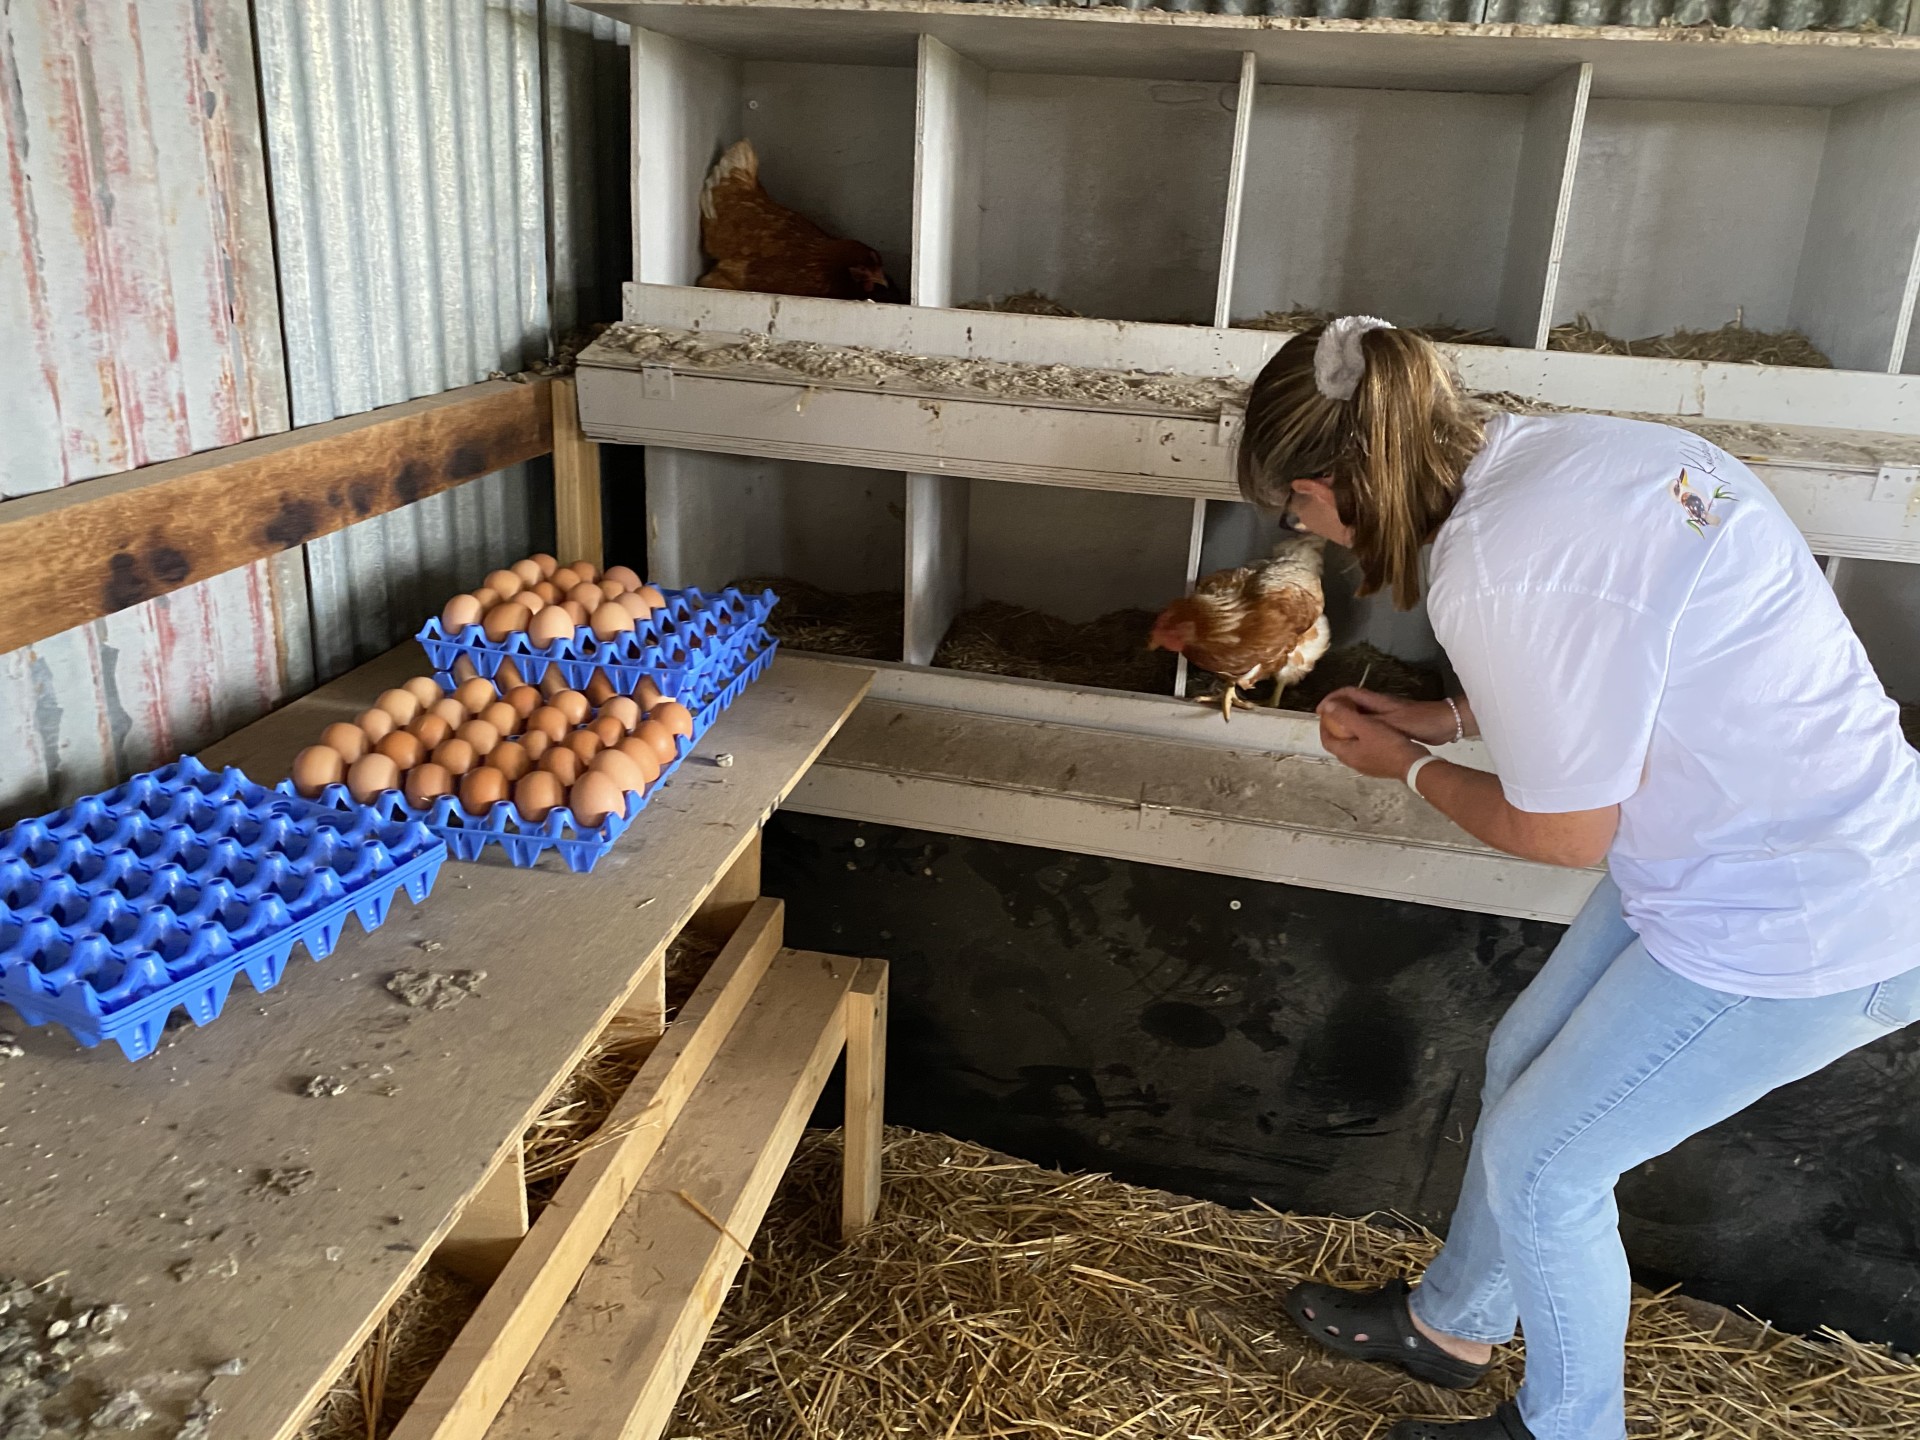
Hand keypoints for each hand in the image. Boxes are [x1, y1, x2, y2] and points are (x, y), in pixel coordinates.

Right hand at [1318, 688, 1460, 747]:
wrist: (1445, 725)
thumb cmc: (1418, 722)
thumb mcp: (1387, 722)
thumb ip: (1361, 718)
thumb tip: (1333, 710)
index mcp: (1377, 701)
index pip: (1347, 693)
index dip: (1331, 699)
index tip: (1318, 711)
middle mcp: (1380, 705)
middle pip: (1352, 703)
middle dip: (1336, 711)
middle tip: (1325, 726)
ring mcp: (1388, 714)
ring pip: (1361, 715)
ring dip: (1348, 721)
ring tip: (1337, 735)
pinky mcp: (1395, 724)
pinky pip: (1371, 725)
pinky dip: (1360, 730)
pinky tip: (1359, 743)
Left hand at [1318, 699, 1428, 781]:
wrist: (1413, 764)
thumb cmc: (1388, 744)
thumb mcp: (1366, 726)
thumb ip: (1344, 716)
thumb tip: (1326, 706)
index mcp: (1346, 754)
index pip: (1327, 740)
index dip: (1323, 726)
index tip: (1327, 713)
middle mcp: (1353, 763)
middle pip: (1338, 744)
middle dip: (1336, 729)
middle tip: (1341, 714)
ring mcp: (1366, 766)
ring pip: (1352, 748)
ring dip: (1350, 734)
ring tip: (1356, 720)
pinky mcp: (1378, 766)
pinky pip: (1364, 751)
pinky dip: (1362, 740)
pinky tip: (1372, 731)